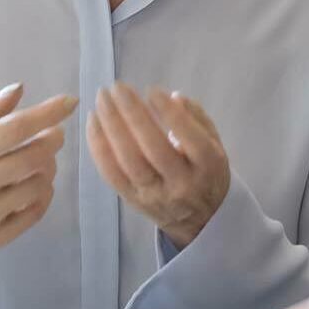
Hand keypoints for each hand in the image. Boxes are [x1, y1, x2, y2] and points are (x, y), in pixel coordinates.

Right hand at [0, 83, 75, 265]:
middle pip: (34, 157)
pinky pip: (35, 212)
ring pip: (39, 184)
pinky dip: (43, 194)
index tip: (70, 102)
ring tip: (38, 160)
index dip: (47, 113)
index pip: (14, 129)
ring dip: (48, 167)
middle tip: (53, 134)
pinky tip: (34, 184)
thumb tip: (19, 90)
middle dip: (52, 140)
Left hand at [87, 83, 229, 248]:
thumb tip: (172, 97)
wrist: (201, 220)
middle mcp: (181, 183)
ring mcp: (154, 195)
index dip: (169, 114)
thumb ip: (197, 118)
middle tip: (117, 88)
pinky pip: (111, 173)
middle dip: (133, 115)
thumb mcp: (215, 143)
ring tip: (101, 100)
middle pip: (153, 148)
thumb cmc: (206, 171)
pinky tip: (93, 122)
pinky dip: (98, 146)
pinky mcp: (133, 201)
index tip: (151, 90)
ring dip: (110, 127)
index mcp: (208, 165)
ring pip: (128, 161)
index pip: (189, 137)